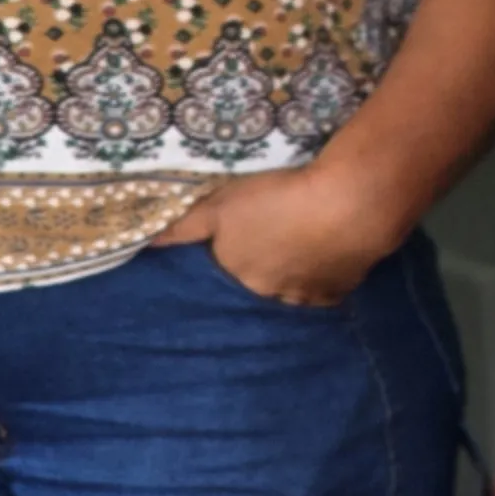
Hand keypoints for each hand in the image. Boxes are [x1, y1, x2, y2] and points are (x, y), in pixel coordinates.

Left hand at [154, 162, 405, 306]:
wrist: (347, 205)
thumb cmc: (279, 198)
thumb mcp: (222, 205)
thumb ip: (185, 226)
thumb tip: (147, 243)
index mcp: (238, 273)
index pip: (224, 271)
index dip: (232, 252)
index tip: (241, 235)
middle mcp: (267, 294)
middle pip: (257, 285)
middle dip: (260, 270)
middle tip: (273, 239)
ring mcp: (305, 297)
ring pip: (290, 291)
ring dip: (291, 276)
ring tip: (302, 247)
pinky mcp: (339, 291)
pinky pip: (324, 290)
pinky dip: (322, 277)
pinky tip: (326, 257)